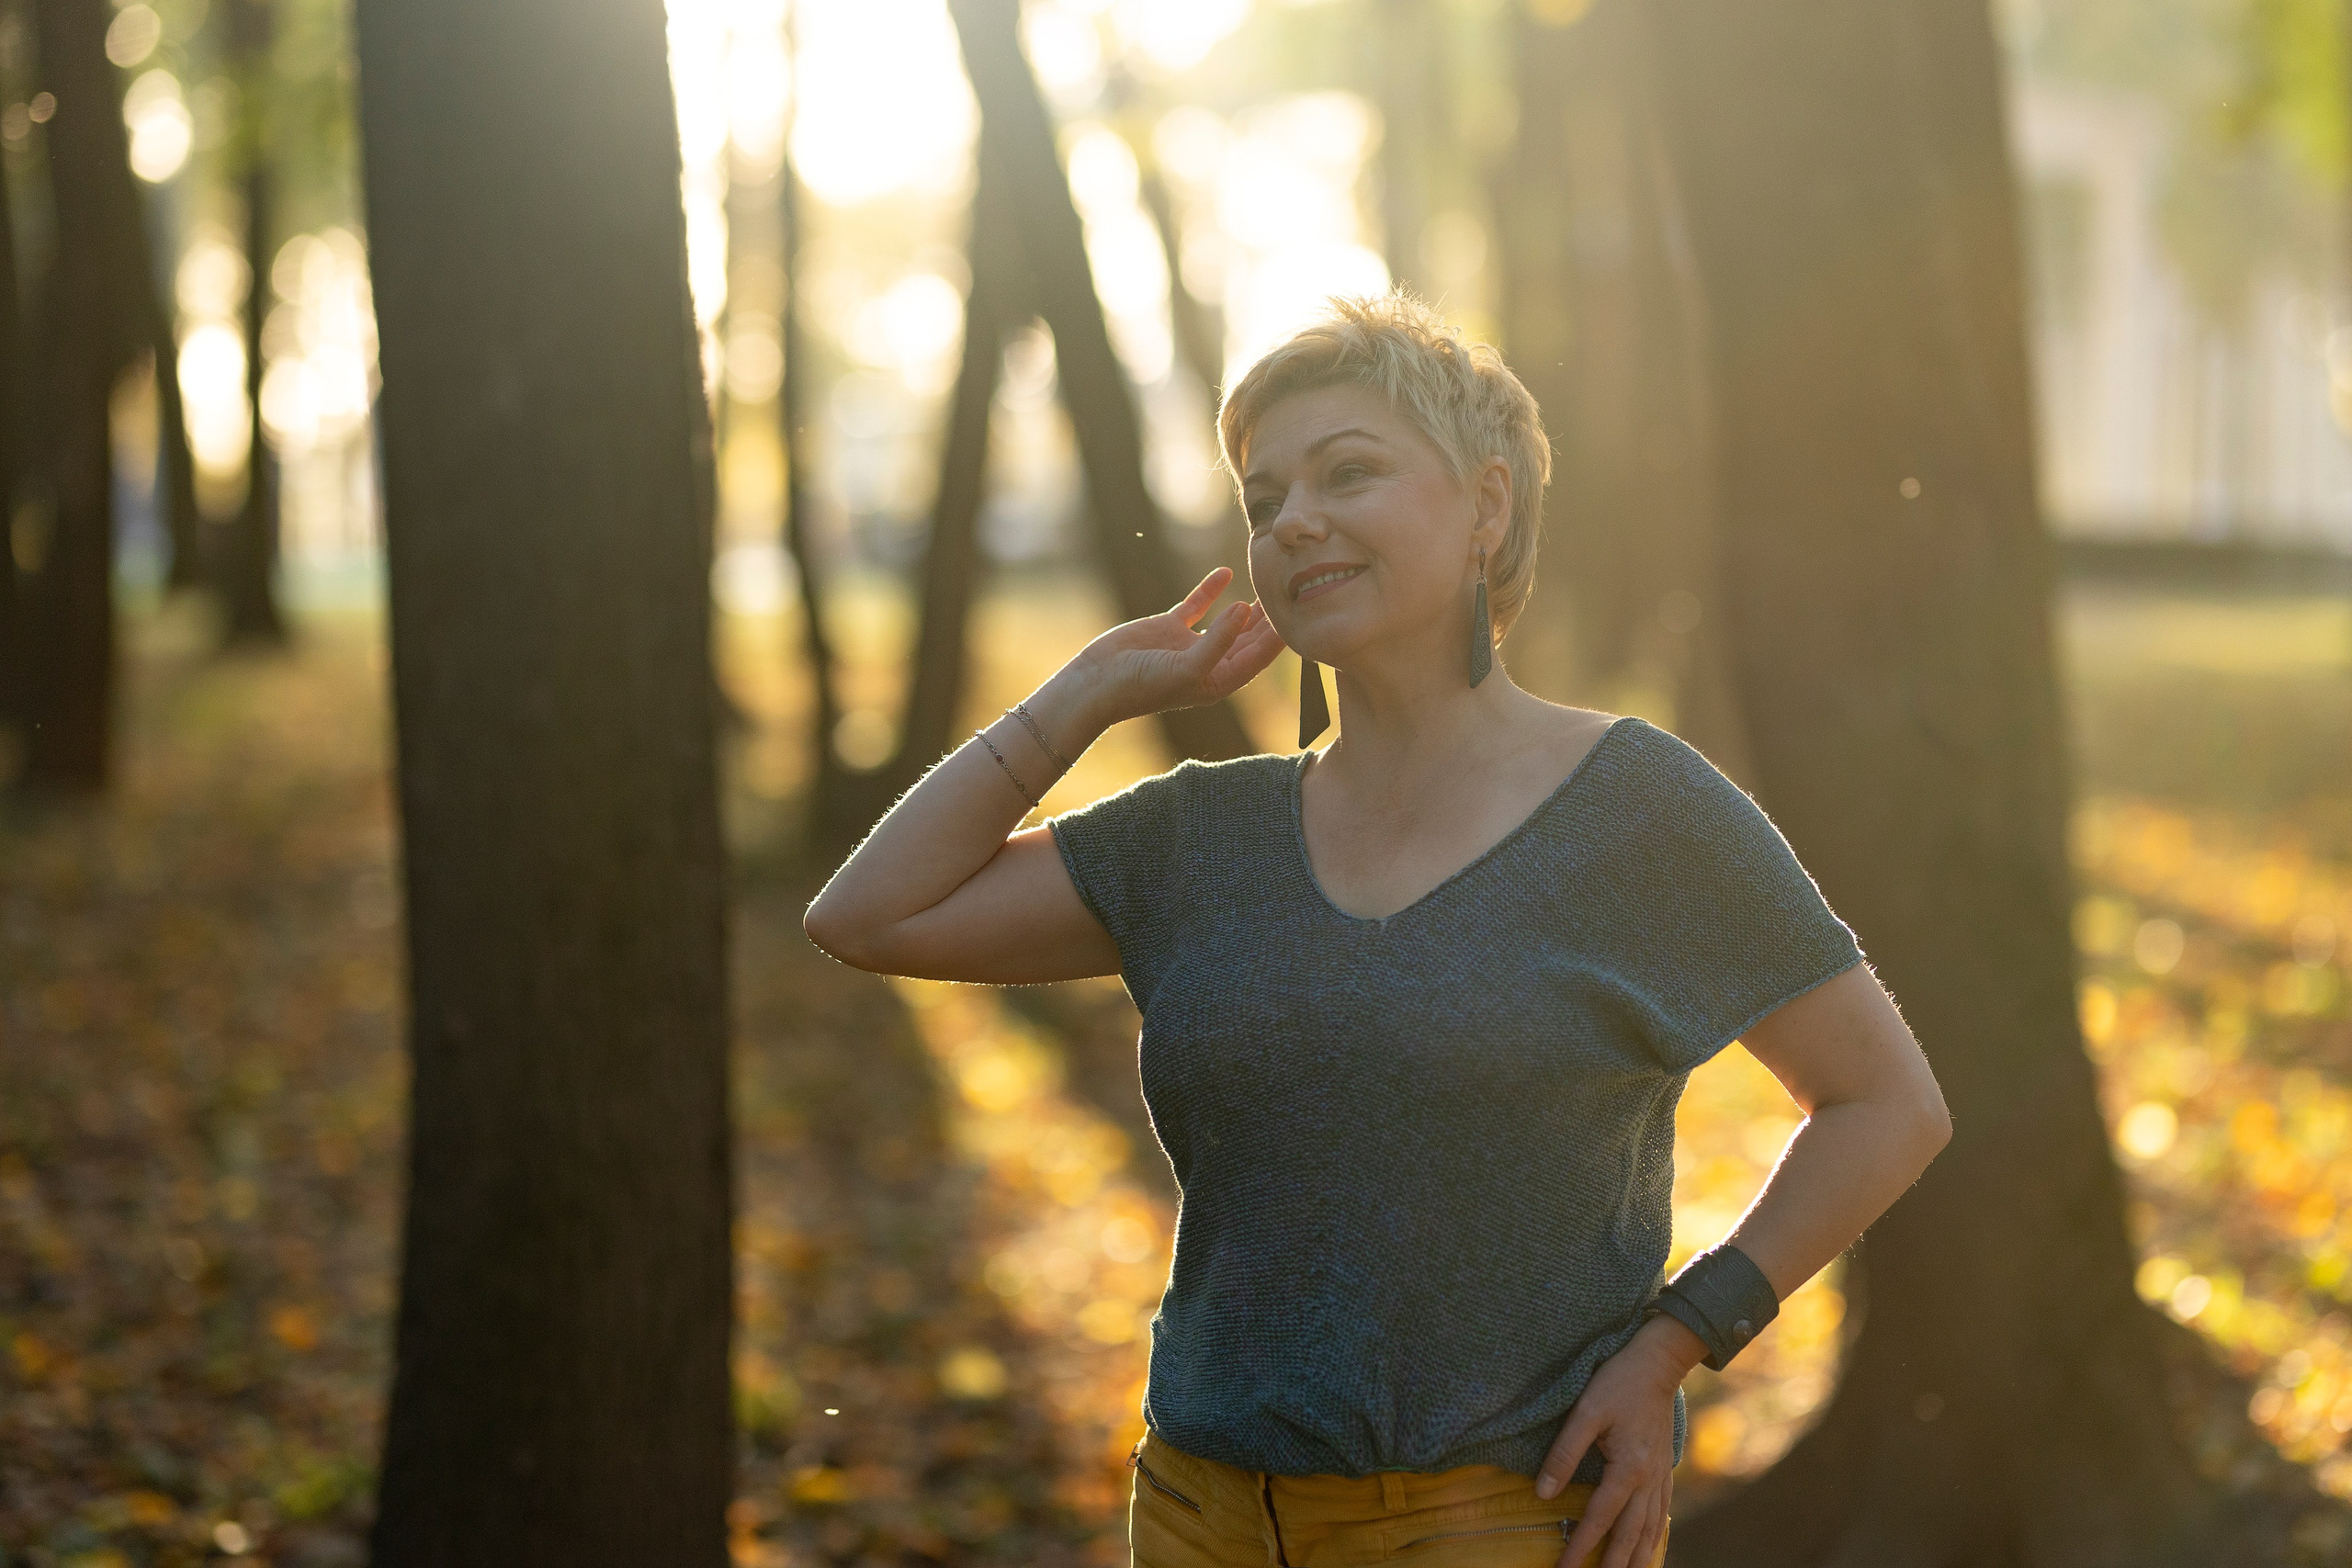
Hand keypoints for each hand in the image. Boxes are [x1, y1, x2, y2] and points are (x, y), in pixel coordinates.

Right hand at [1071, 567, 1284, 726]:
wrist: (1096, 683)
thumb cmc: (1142, 686)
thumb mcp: (1188, 668)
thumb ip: (1220, 639)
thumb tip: (1246, 609)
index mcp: (1219, 682)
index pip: (1258, 658)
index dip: (1279, 639)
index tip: (1299, 616)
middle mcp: (1208, 664)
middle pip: (1248, 639)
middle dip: (1269, 621)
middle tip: (1292, 593)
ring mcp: (1189, 644)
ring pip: (1227, 621)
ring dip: (1247, 606)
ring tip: (1268, 583)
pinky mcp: (1169, 627)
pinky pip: (1197, 605)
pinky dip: (1211, 589)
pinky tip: (1225, 572)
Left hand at [1535, 1318, 1697, 1567]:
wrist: (1658, 1363)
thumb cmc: (1617, 1383)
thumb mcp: (1585, 1412)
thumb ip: (1563, 1453)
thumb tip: (1543, 1493)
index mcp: (1627, 1469)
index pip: (1599, 1518)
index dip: (1580, 1547)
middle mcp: (1648, 1480)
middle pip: (1630, 1534)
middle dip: (1614, 1565)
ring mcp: (1660, 1476)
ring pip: (1650, 1529)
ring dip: (1637, 1558)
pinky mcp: (1664, 1469)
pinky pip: (1661, 1513)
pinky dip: (1654, 1537)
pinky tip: (1648, 1547)